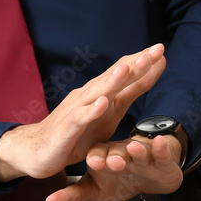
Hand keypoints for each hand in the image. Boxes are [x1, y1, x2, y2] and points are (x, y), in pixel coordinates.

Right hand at [0, 44, 165, 183]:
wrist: (38, 150)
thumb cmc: (76, 133)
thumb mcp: (109, 113)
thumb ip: (127, 94)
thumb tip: (147, 74)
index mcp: (102, 94)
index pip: (125, 74)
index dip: (143, 63)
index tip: (162, 50)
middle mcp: (90, 96)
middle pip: (115, 77)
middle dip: (135, 64)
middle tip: (155, 50)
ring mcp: (77, 110)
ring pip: (97, 92)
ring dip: (113, 80)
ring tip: (127, 69)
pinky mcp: (67, 128)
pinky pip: (81, 118)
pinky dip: (92, 110)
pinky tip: (102, 103)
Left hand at [44, 133, 183, 200]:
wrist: (151, 179)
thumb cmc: (121, 182)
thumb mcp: (94, 191)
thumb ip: (72, 197)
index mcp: (103, 157)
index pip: (97, 155)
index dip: (96, 158)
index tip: (94, 162)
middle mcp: (121, 153)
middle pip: (118, 152)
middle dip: (116, 156)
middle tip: (114, 162)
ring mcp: (141, 155)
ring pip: (139, 151)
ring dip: (137, 150)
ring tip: (135, 149)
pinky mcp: (160, 159)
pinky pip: (160, 153)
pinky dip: (160, 148)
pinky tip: (159, 143)